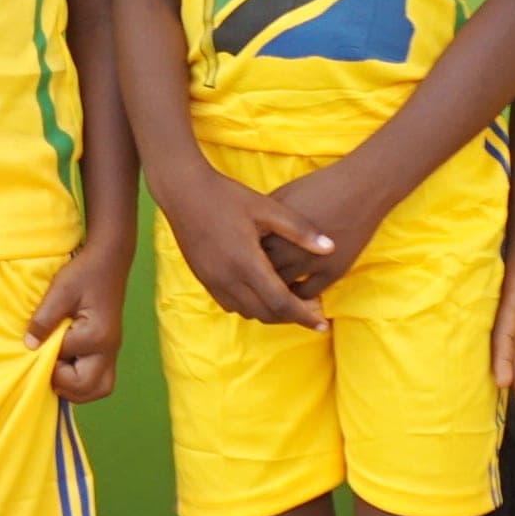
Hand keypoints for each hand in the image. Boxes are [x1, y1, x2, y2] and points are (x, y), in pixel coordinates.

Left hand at [30, 248, 127, 407]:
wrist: (108, 261)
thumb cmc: (84, 273)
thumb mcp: (59, 292)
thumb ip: (43, 320)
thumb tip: (29, 346)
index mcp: (96, 336)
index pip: (65, 364)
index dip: (48, 358)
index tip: (40, 341)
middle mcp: (108, 349)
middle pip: (89, 388)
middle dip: (64, 384)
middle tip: (50, 363)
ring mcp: (111, 350)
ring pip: (99, 388)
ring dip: (76, 387)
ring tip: (59, 368)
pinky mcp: (109, 348)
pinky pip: (100, 377)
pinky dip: (83, 379)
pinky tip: (68, 363)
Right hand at [146, 158, 328, 326]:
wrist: (183, 191)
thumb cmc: (227, 196)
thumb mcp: (267, 208)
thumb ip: (300, 230)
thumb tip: (331, 248)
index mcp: (247, 263)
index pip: (281, 302)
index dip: (305, 316)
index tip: (322, 324)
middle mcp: (228, 278)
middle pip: (266, 314)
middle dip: (291, 318)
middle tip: (311, 312)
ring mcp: (212, 281)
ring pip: (247, 313)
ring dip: (270, 313)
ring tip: (290, 303)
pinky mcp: (203, 278)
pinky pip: (230, 305)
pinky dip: (250, 306)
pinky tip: (261, 293)